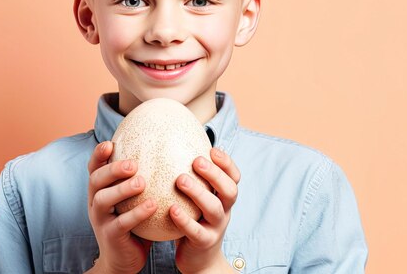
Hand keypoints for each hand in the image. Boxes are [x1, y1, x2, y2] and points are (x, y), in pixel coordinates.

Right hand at [86, 141, 157, 273]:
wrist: (124, 260)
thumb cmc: (133, 222)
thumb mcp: (132, 200)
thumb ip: (140, 179)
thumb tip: (165, 151)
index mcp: (100, 190)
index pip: (94, 168)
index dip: (98, 154)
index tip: (110, 143)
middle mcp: (95, 202)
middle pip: (96, 180)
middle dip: (112, 169)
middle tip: (132, 164)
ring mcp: (100, 220)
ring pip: (103, 200)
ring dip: (122, 189)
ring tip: (142, 182)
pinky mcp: (110, 236)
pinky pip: (121, 223)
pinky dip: (137, 213)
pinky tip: (153, 205)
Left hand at [170, 147, 240, 273]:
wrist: (200, 260)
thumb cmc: (196, 221)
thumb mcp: (199, 200)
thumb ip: (194, 179)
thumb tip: (174, 146)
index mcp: (224, 198)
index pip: (234, 178)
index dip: (227, 163)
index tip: (212, 150)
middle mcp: (224, 211)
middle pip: (229, 190)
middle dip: (215, 174)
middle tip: (196, 161)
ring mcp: (216, 227)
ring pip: (214, 208)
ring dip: (198, 192)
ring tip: (180, 180)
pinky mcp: (204, 243)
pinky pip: (196, 231)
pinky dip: (185, 220)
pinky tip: (172, 209)